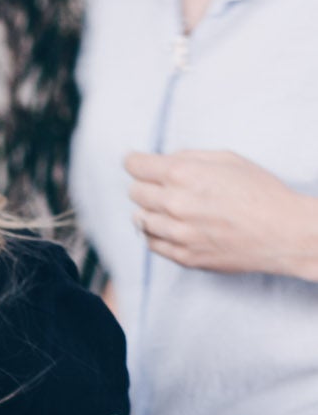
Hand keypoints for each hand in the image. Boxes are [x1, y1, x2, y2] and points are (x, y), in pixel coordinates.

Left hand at [125, 149, 317, 278]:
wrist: (281, 232)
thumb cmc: (259, 191)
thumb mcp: (227, 159)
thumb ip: (189, 158)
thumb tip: (164, 160)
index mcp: (184, 174)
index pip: (136, 166)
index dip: (134, 162)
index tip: (134, 162)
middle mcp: (174, 204)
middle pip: (135, 193)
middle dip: (144, 185)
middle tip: (159, 185)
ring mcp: (177, 234)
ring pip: (140, 220)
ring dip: (149, 211)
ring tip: (169, 208)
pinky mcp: (183, 256)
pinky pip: (152, 244)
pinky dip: (156, 234)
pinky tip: (171, 227)